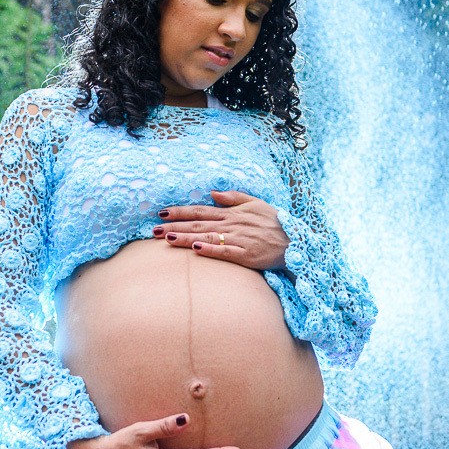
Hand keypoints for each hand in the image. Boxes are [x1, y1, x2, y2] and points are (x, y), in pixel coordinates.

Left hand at [154, 189, 289, 270]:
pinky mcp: (246, 255)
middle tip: (153, 229)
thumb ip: (233, 197)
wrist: (295, 241)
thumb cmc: (274, 222)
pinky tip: (195, 249)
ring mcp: (238, 240)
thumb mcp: (255, 203)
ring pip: (207, 237)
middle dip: (175, 226)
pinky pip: (225, 252)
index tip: (162, 213)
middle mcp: (232, 225)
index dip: (180, 212)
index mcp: (231, 213)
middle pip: (198, 224)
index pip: (200, 211)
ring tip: (167, 238)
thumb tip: (212, 193)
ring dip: (186, 237)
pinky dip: (210, 250)